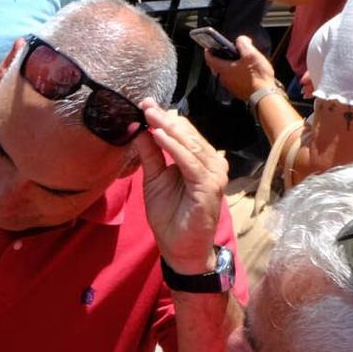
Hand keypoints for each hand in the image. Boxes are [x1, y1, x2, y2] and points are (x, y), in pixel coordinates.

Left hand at [134, 99, 227, 277]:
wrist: (180, 248)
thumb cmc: (170, 216)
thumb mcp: (154, 180)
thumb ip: (150, 156)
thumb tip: (139, 130)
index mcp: (199, 160)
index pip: (183, 133)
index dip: (164, 118)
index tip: (145, 104)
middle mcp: (210, 163)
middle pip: (187, 135)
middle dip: (165, 119)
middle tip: (145, 104)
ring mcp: (213, 174)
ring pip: (190, 145)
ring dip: (168, 128)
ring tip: (150, 115)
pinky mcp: (209, 186)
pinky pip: (190, 162)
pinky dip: (173, 148)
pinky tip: (159, 137)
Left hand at [204, 36, 272, 103]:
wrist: (264, 95)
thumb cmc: (257, 76)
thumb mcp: (251, 54)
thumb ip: (243, 44)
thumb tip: (240, 40)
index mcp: (223, 69)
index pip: (210, 59)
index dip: (208, 51)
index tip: (208, 47)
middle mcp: (224, 79)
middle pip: (218, 66)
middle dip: (223, 57)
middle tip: (230, 52)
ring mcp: (230, 86)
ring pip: (227, 73)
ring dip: (232, 66)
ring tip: (243, 61)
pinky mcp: (237, 91)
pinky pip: (234, 80)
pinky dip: (237, 74)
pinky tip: (248, 72)